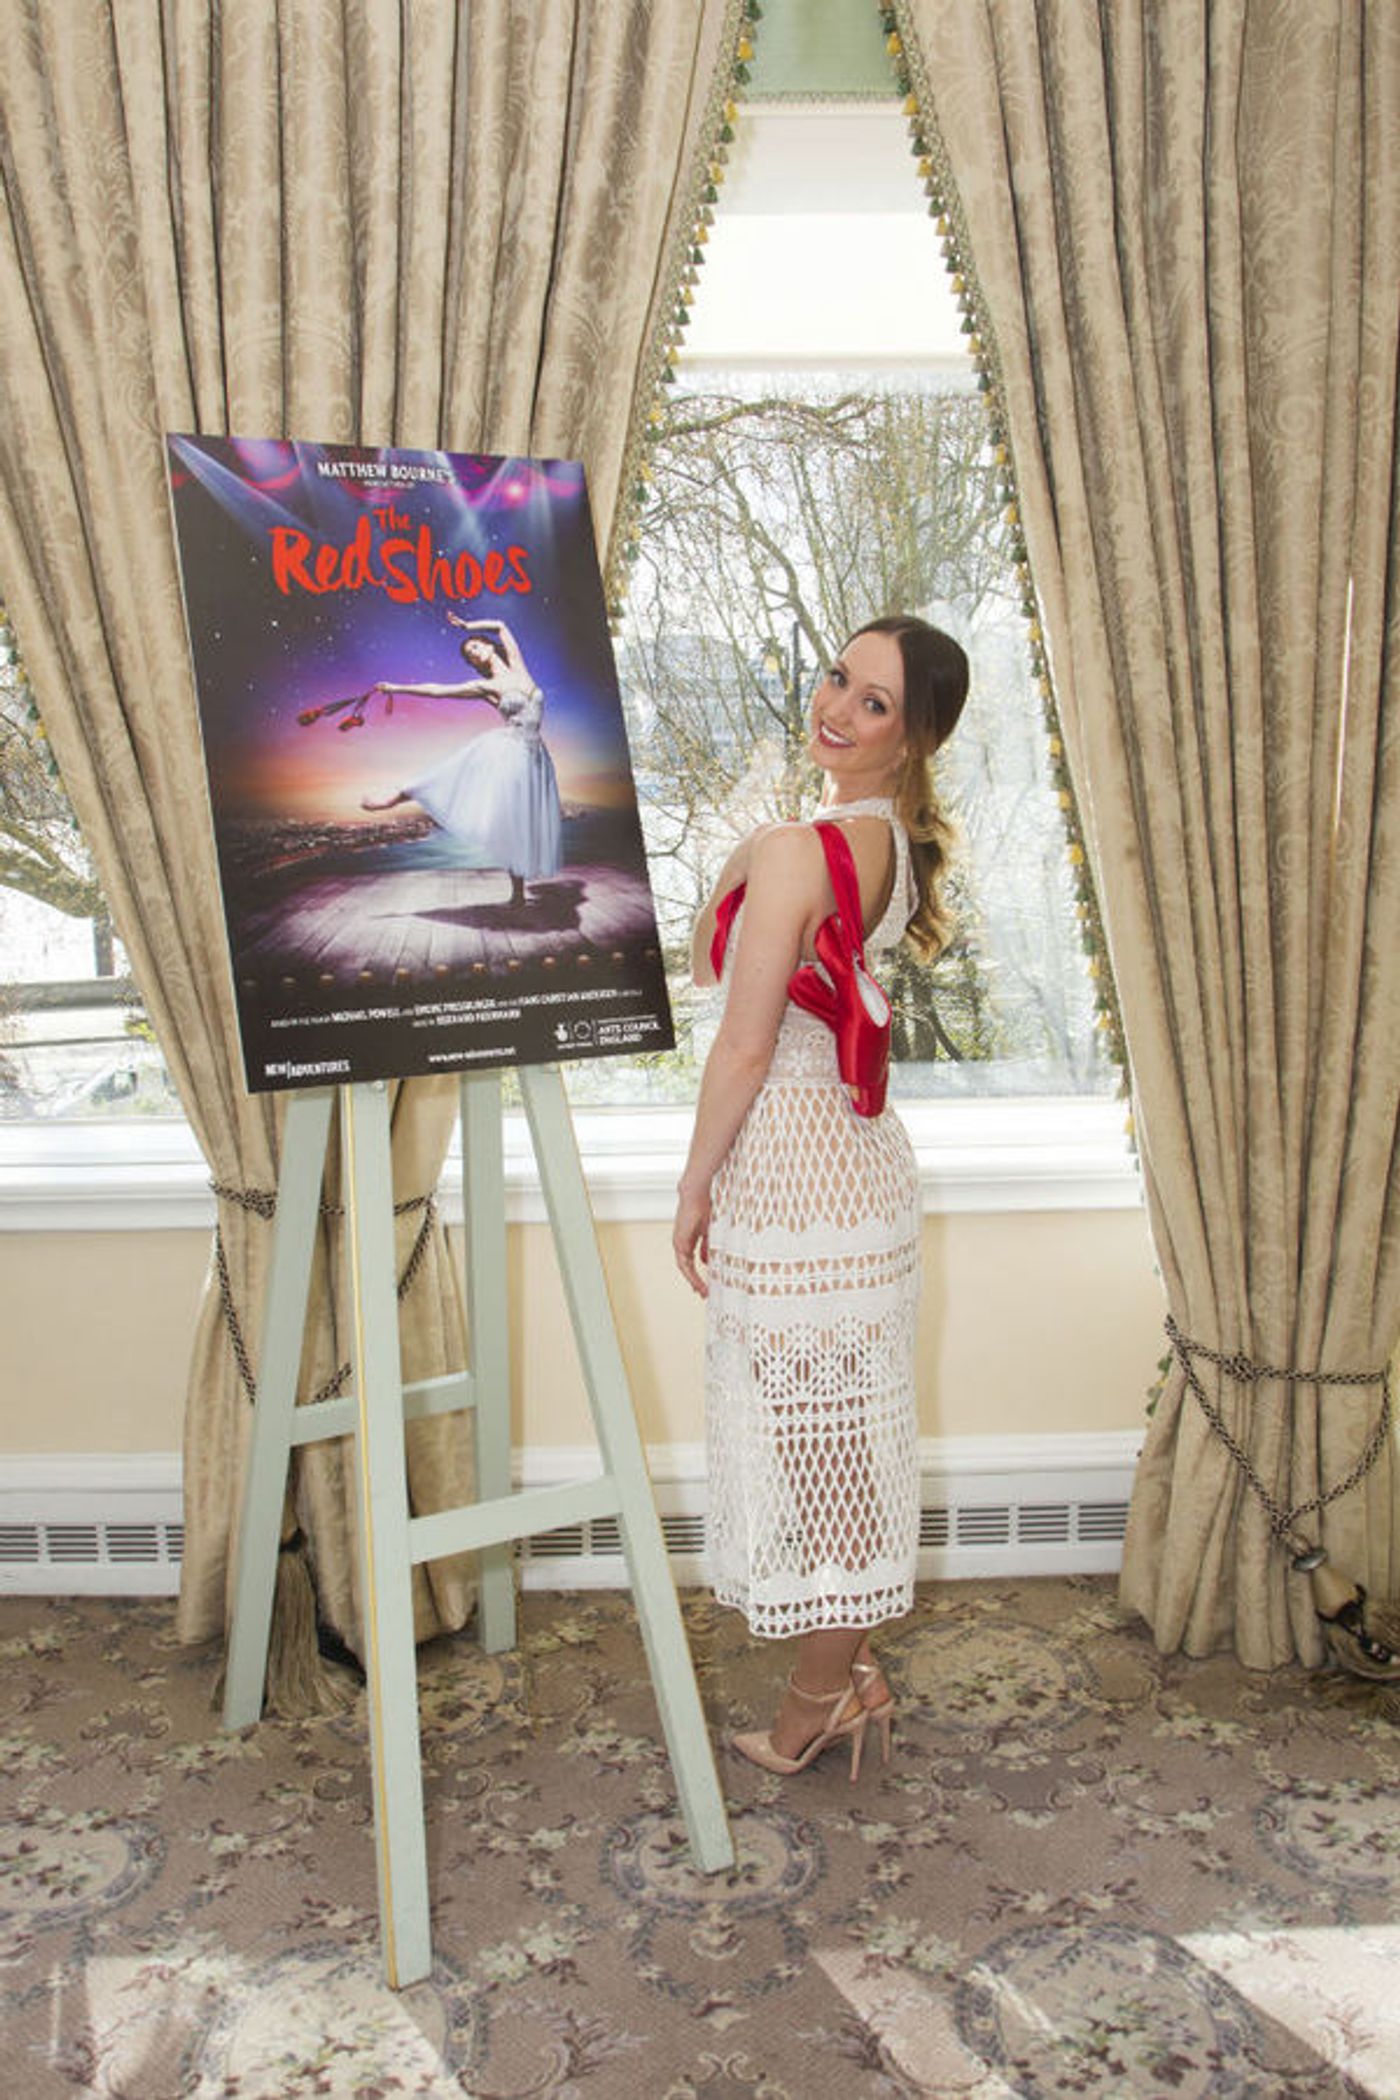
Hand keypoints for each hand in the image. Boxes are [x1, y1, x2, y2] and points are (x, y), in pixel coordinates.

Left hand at [672, 1179, 711, 1298]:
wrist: (696, 1193)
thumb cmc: (703, 1206)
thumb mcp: (708, 1230)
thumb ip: (707, 1246)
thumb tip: (706, 1260)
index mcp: (688, 1239)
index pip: (691, 1260)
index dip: (698, 1272)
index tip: (706, 1283)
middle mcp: (681, 1243)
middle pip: (687, 1267)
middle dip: (695, 1281)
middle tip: (704, 1292)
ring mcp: (679, 1243)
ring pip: (685, 1268)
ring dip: (694, 1280)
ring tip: (703, 1291)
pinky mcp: (680, 1242)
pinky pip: (685, 1264)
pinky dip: (692, 1274)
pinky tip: (700, 1281)